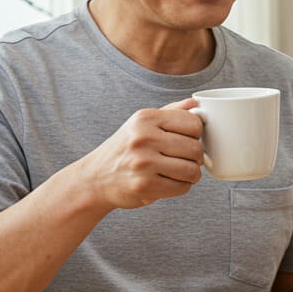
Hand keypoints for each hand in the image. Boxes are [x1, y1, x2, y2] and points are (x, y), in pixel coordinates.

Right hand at [78, 98, 204, 209]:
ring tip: (181, 172)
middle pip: (196, 149)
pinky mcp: (144, 185)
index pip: (194, 124)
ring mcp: (143, 163)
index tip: (189, 140)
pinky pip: (182, 188)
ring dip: (192, 174)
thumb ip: (171, 111)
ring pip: (192, 170)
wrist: (95, 178)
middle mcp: (144, 138)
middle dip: (196, 157)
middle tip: (186, 159)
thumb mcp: (142, 123)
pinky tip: (170, 182)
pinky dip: (181, 187)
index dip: (197, 134)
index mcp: (146, 118)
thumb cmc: (125, 148)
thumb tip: (196, 103)